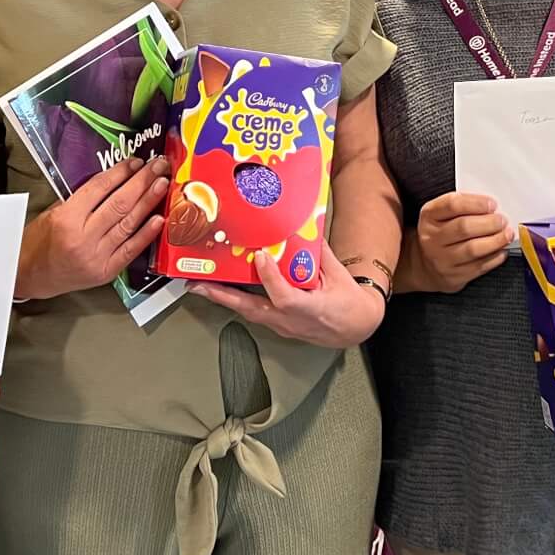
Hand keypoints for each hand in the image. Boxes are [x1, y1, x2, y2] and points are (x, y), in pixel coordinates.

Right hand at [15, 155, 168, 299]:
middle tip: (158, 166)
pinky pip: (131, 250)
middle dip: (142, 182)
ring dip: (149, 202)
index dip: (120, 172)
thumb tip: (114, 182)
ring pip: (128, 224)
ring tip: (162, 185)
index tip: (135, 162)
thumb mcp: (52, 213)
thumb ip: (81, 200)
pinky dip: (146, 234)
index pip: (99, 189)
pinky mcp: (105, 271)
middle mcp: (83, 237)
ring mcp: (96, 256)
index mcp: (66, 218)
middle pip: (119, 204)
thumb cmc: (37, 243)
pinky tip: (159, 219)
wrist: (28, 277)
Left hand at [191, 241, 385, 348]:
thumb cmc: (351, 304)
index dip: (270, 277)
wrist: (356, 328)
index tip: (260, 257)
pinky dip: (237, 301)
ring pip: (248, 313)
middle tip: (198, 285)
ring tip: (201, 286)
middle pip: (252, 310)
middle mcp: (291, 321)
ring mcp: (284, 326)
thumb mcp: (339, 275)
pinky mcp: (279, 325)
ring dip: (224, 300)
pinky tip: (225, 290)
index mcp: (311, 309)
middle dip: (223, 297)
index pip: (285, 296)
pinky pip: (254, 312)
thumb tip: (305, 227)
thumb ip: (320, 253)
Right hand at [406, 191, 514, 293]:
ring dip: (496, 240)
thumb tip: (492, 207)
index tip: (492, 204)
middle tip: (502, 220)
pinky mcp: (453, 277)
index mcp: (429, 216)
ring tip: (506, 234)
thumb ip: (463, 206)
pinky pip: (479, 266)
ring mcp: (441, 259)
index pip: (452, 204)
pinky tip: (501, 250)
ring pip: (473, 249)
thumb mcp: (442, 214)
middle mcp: (431, 238)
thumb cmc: (441, 233)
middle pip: (464, 227)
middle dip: (489, 222)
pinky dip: (495, 257)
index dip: (476, 203)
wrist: (426, 265)